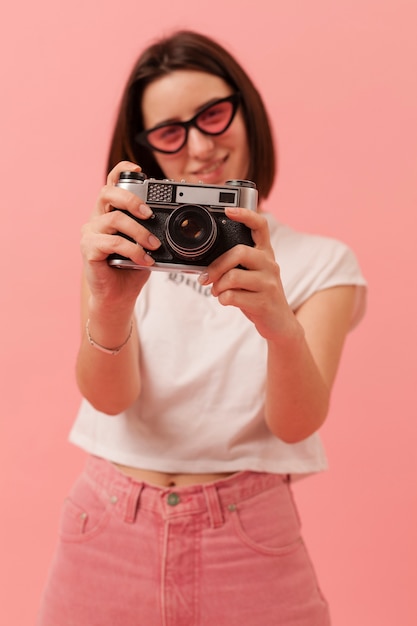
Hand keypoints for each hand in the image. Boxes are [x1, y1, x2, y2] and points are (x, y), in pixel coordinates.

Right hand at [80, 161, 160, 309]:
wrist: (118, 296)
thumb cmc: (132, 269)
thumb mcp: (147, 244)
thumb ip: (154, 229)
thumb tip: (177, 220)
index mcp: (110, 212)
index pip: (112, 183)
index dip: (122, 171)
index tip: (139, 170)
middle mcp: (97, 218)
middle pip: (108, 193)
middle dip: (131, 199)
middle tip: (149, 214)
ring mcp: (90, 233)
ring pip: (114, 219)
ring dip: (138, 232)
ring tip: (154, 246)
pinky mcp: (89, 249)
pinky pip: (112, 242)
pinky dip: (133, 250)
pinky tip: (144, 260)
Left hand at [199, 207, 296, 340]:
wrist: (280, 324)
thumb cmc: (259, 296)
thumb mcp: (252, 275)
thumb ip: (236, 264)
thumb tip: (207, 263)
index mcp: (265, 254)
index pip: (260, 226)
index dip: (246, 214)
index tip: (228, 210)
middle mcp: (270, 265)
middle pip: (239, 252)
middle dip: (216, 266)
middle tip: (206, 278)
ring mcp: (269, 283)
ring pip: (233, 276)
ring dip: (218, 286)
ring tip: (217, 291)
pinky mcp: (264, 302)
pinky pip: (233, 296)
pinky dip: (223, 299)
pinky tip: (226, 301)